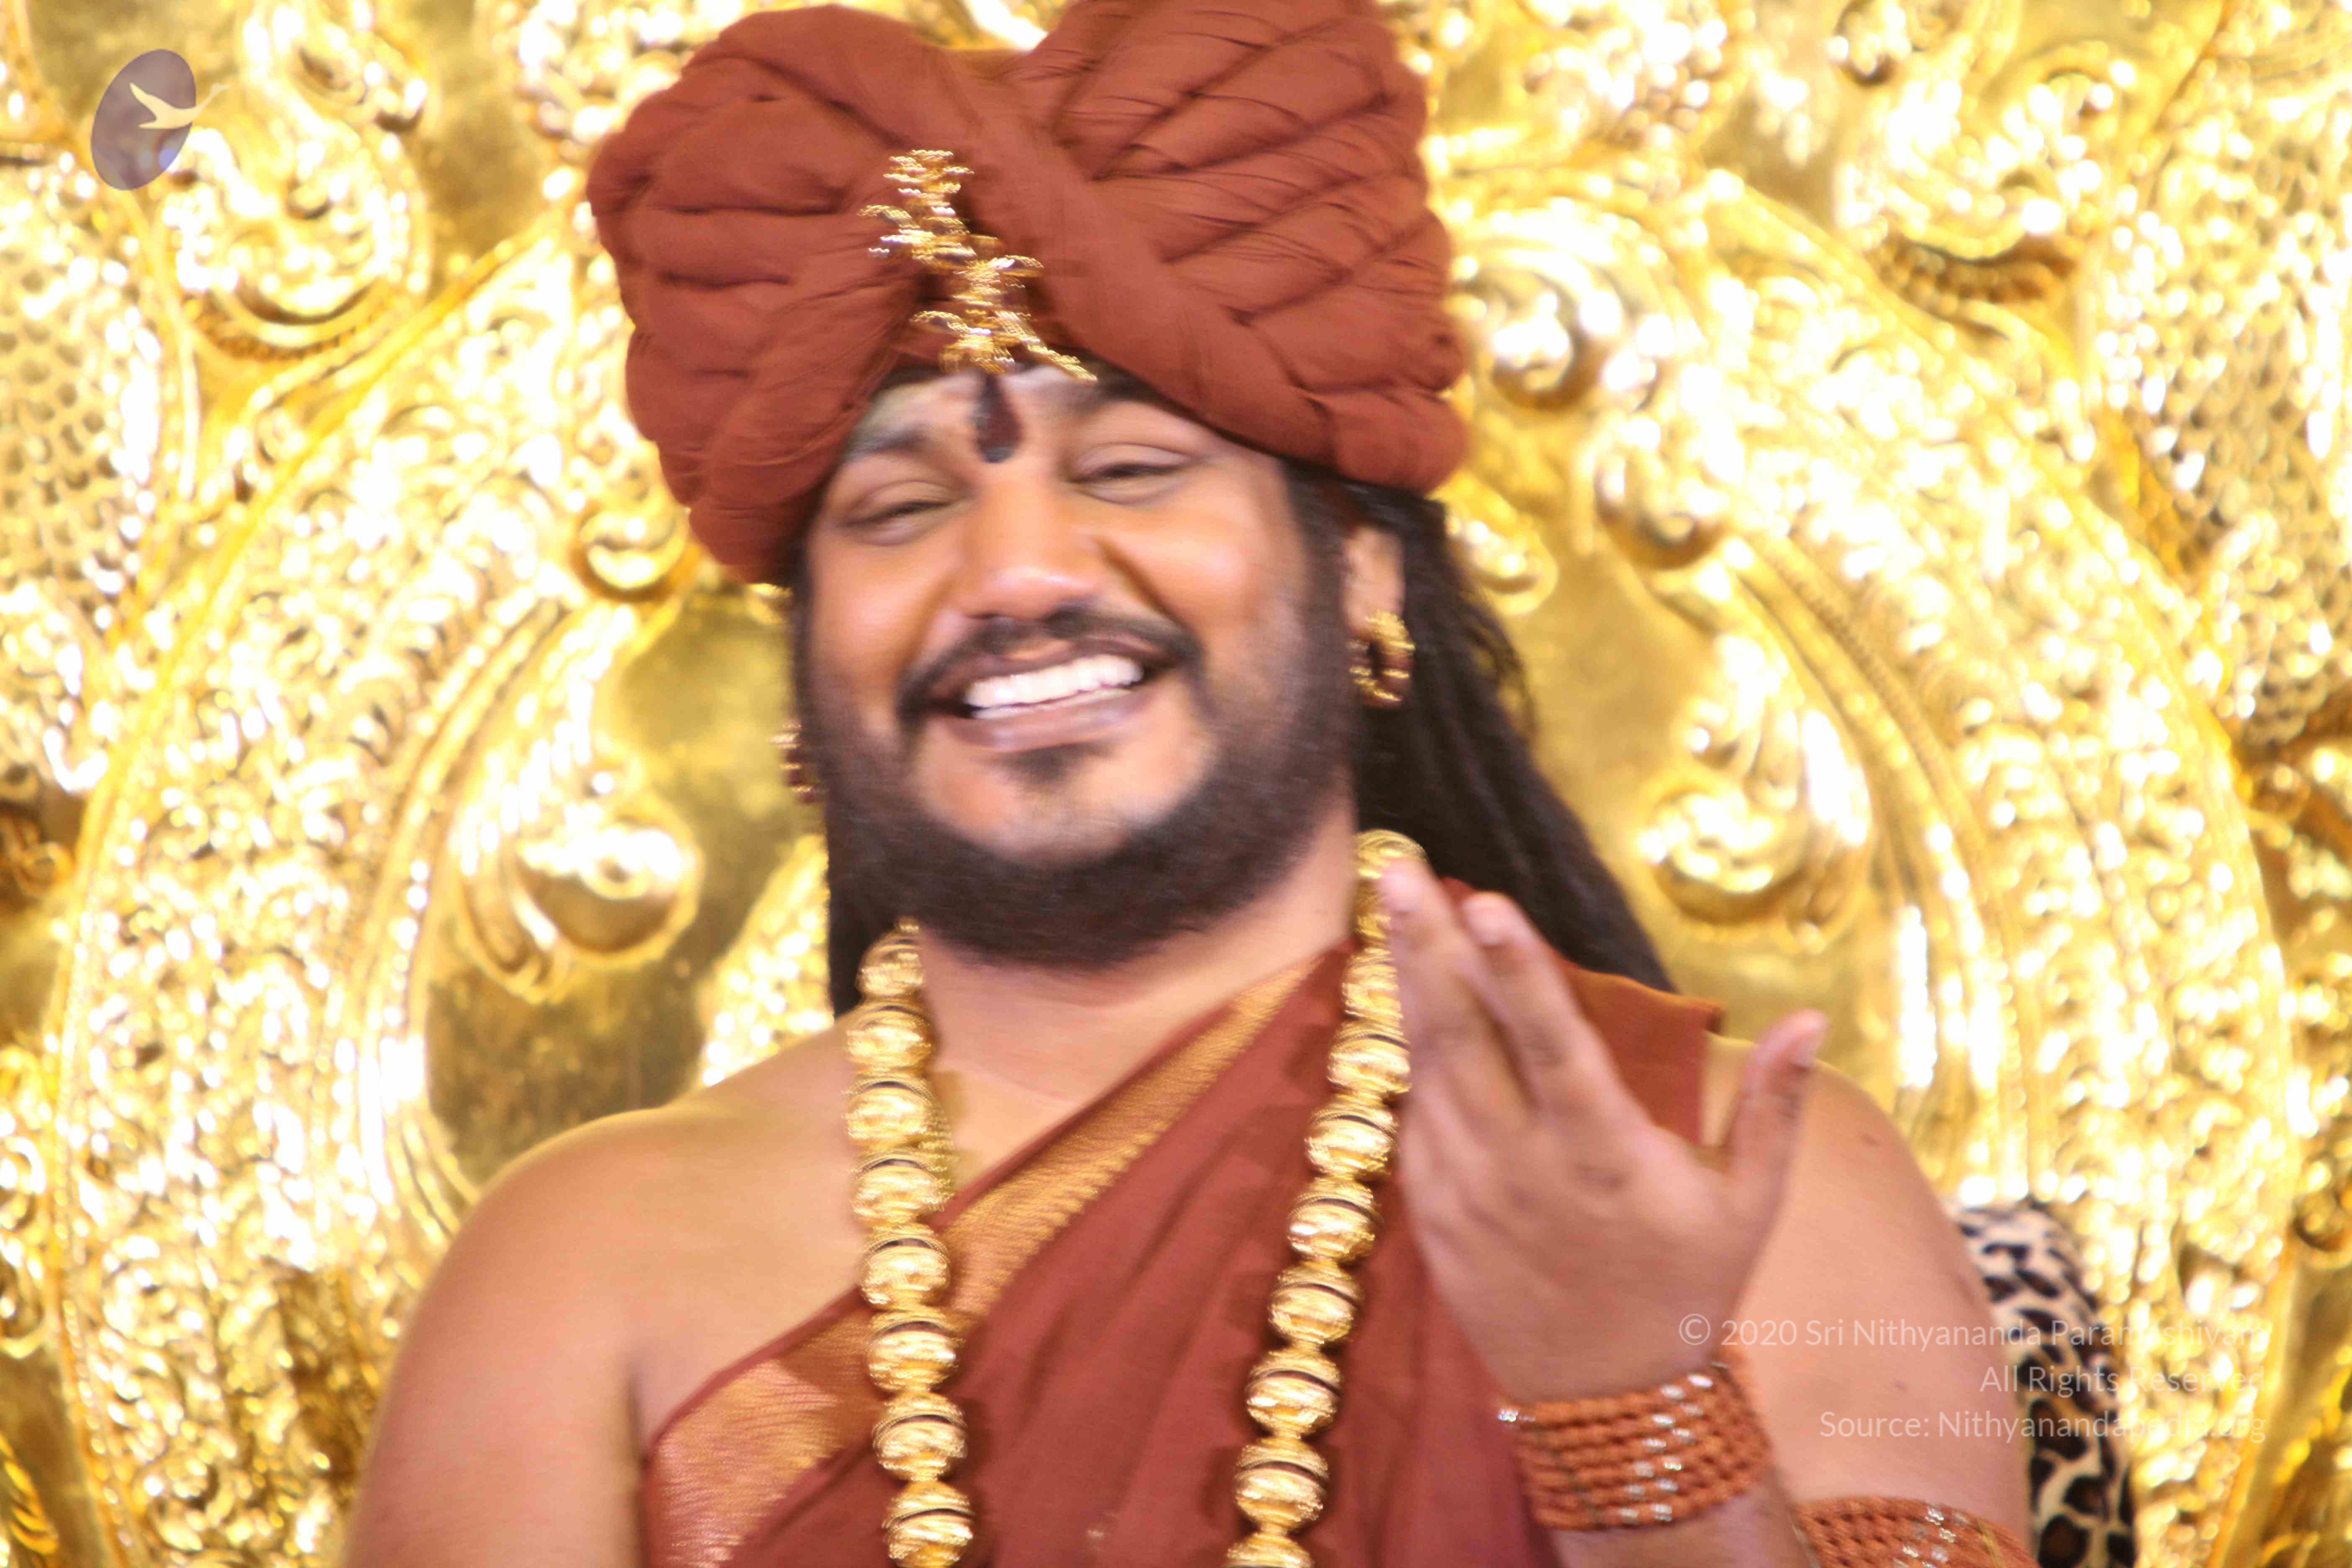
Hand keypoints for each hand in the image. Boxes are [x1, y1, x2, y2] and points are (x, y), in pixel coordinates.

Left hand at [1378, 856, 1825, 1404]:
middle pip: (1462, 1037)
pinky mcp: (1429, 1206)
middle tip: (1397, 867)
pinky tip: (1412, 989)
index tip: (1482, 903)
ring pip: (1427, 1064)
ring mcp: (1465, 1187)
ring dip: (1409, 981)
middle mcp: (1521, 1166)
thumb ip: (1774, 1107)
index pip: (1552, 1044)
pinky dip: (1414, 1048)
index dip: (1517, 971)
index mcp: (1603, 1157)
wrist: (1607, 1403)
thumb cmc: (1689, 1289)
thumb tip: (1812, 1014)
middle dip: (1426, 947)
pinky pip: (1417, 1111)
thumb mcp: (1750, 1206)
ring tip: (1396, 900)